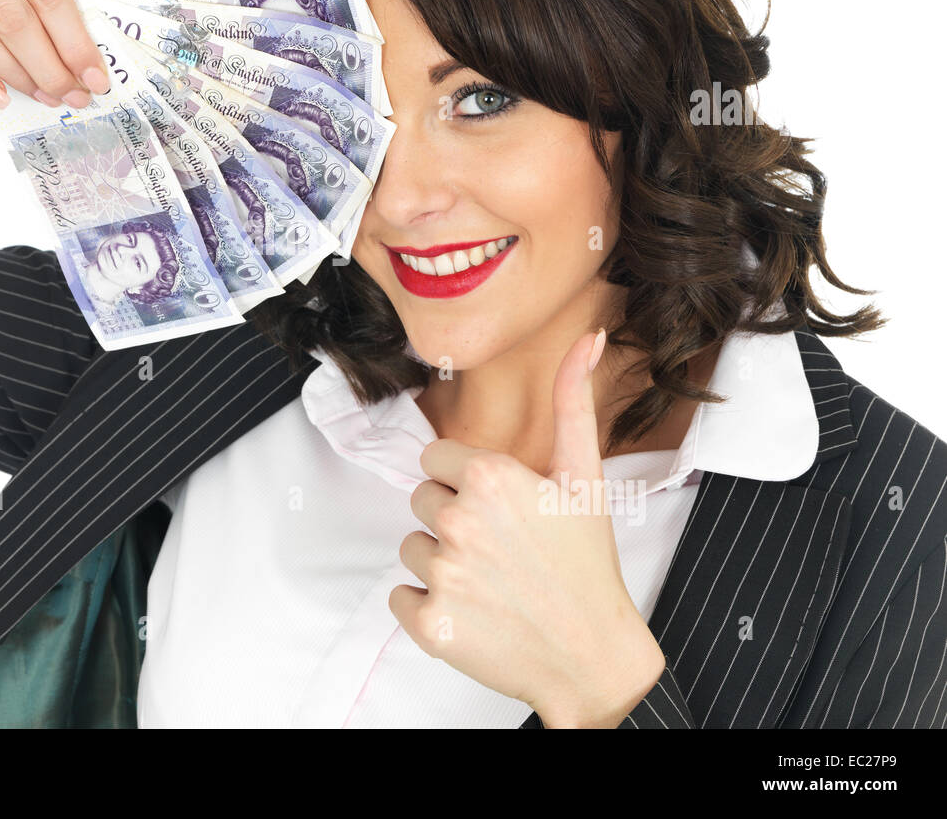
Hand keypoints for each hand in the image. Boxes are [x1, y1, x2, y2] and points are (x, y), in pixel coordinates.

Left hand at [388, 328, 666, 726]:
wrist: (593, 656)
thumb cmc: (588, 564)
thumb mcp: (585, 477)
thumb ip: (574, 400)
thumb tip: (590, 337)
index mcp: (489, 476)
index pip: (436, 458)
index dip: (466, 481)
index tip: (500, 507)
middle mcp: (458, 519)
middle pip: (421, 500)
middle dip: (453, 518)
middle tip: (500, 547)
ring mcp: (441, 573)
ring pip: (412, 547)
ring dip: (442, 562)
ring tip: (491, 580)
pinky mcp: (428, 621)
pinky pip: (400, 594)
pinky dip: (428, 605)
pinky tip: (473, 610)